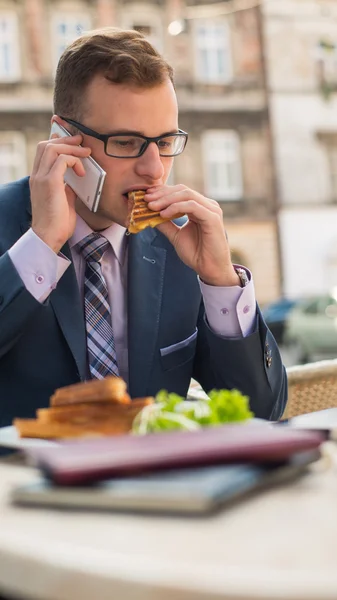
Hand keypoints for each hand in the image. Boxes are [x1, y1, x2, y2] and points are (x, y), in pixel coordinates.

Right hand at [29, 135, 90, 252]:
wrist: (49, 237)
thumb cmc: (57, 224)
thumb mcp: (64, 200)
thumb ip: (66, 187)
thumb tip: (75, 179)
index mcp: (38, 179)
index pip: (43, 151)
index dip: (57, 142)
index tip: (72, 142)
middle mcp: (37, 176)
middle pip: (46, 145)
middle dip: (65, 140)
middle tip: (81, 142)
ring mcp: (41, 178)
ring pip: (52, 148)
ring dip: (71, 148)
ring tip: (86, 153)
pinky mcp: (50, 183)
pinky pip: (62, 160)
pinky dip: (74, 161)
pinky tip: (82, 172)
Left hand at [145, 185, 239, 285]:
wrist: (209, 269)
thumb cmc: (196, 254)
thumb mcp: (176, 235)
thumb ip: (165, 224)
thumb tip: (149, 214)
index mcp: (200, 207)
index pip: (180, 192)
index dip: (162, 192)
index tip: (146, 196)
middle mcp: (207, 205)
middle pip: (182, 190)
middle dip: (162, 193)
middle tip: (146, 199)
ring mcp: (211, 210)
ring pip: (186, 195)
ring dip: (166, 199)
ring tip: (152, 206)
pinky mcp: (212, 217)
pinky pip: (192, 206)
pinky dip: (176, 207)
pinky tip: (164, 214)